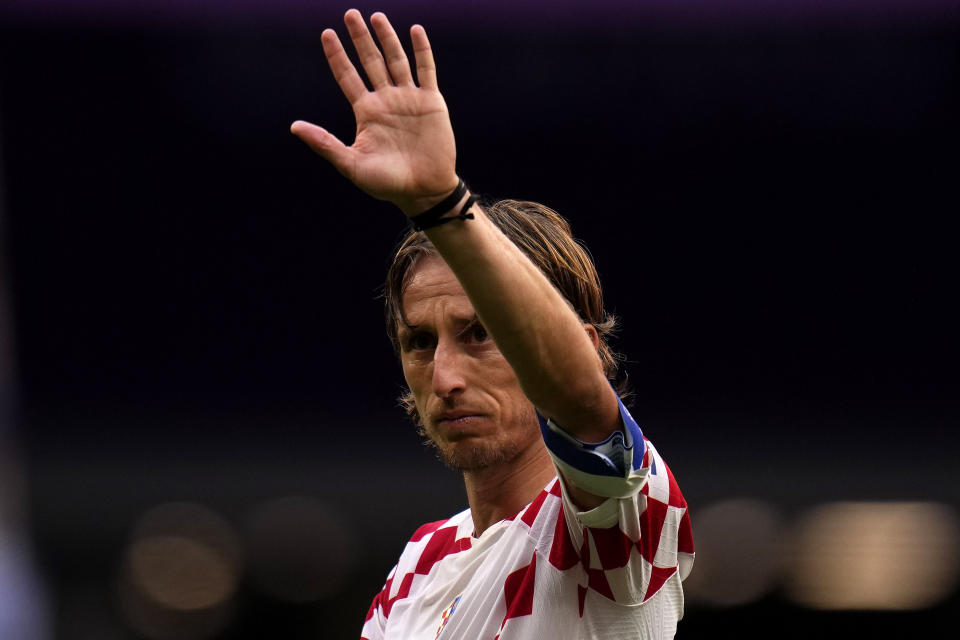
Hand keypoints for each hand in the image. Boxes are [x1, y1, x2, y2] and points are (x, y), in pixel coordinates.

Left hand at [291, 10, 458, 215]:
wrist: (424, 191)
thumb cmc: (387, 183)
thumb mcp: (351, 165)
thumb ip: (325, 143)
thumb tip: (294, 126)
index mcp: (366, 112)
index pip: (347, 76)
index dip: (337, 56)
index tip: (326, 34)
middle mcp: (386, 100)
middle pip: (370, 61)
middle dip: (360, 38)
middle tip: (350, 14)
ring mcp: (409, 99)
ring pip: (396, 60)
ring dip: (387, 38)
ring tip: (377, 16)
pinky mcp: (431, 102)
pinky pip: (426, 70)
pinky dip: (422, 50)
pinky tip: (415, 31)